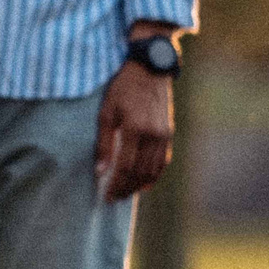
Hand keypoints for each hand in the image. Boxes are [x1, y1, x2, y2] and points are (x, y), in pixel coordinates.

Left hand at [96, 61, 173, 199]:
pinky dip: (154, 175)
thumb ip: (103, 143)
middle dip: (126, 189)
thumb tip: (99, 172)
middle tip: (114, 199)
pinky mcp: (169, 133)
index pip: (125, 167)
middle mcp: (153, 135)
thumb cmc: (122, 88)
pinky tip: (144, 184)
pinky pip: (163, 161)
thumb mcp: (106, 112)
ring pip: (153, 170)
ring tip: (126, 193)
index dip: (116, 185)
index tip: (106, 196)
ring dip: (139, 185)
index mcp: (135, 129)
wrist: (150, 69)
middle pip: (140, 173)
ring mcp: (164, 135)